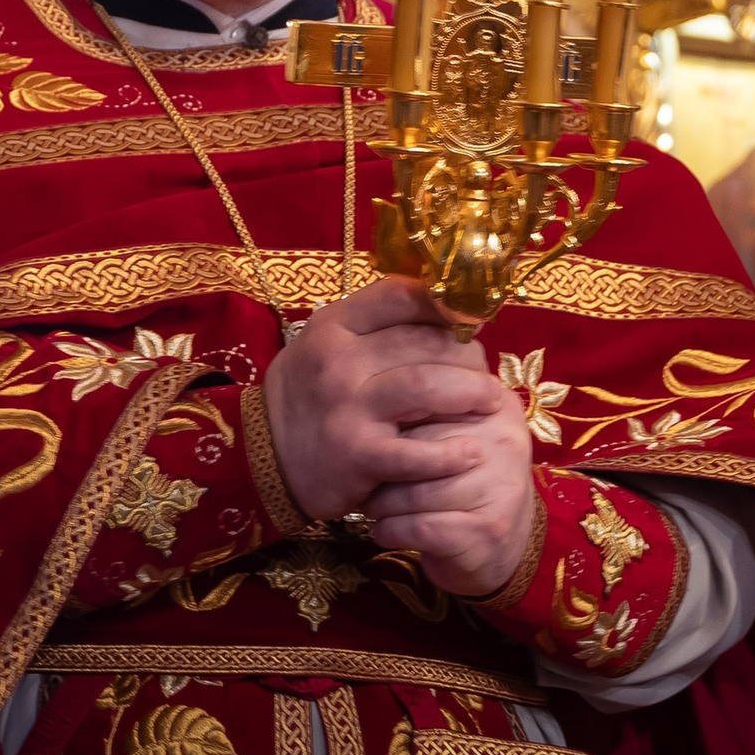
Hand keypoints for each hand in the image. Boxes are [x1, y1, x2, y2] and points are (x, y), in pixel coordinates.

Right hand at [264, 277, 501, 521]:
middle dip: (469, 356)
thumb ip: (374, 322)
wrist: (264, 458)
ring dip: (471, 394)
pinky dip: (450, 454)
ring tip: (490, 402)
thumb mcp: (326, 342)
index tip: (471, 318)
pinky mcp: (357, 456)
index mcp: (334, 326)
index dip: (446, 303)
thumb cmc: (310, 393)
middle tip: (486, 371)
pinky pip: (416, 454)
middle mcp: (340, 361)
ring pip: (428, 388)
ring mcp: (348, 408)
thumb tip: (444, 303)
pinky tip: (470, 452)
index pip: (401, 296)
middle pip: (425, 343)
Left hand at [362, 401, 537, 597]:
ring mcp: (501, 488)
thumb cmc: (468, 487)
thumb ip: (432, 410)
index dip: (396, 426)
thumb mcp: (461, 439)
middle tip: (365, 479)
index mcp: (500, 408)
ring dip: (382, 504)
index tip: (376, 440)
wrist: (502, 551)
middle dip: (384, 467)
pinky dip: (391, 530)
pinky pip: (419, 527)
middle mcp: (506, 443)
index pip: (431, 404)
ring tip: (373, 507)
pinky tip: (384, 531)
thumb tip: (374, 388)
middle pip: (421, 447)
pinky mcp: (487, 531)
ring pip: (415, 491)